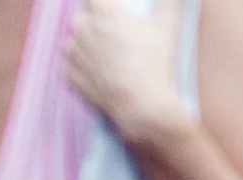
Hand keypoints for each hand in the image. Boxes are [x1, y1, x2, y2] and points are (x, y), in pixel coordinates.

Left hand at [64, 0, 190, 150]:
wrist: (142, 107)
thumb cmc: (156, 65)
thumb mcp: (168, 27)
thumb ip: (173, 2)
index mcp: (103, 12)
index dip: (102, 7)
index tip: (111, 15)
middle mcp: (84, 29)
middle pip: (82, 19)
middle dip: (93, 25)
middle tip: (112, 39)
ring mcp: (76, 54)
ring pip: (73, 42)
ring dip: (84, 46)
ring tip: (104, 57)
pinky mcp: (73, 77)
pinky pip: (69, 66)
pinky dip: (79, 68)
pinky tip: (96, 72)